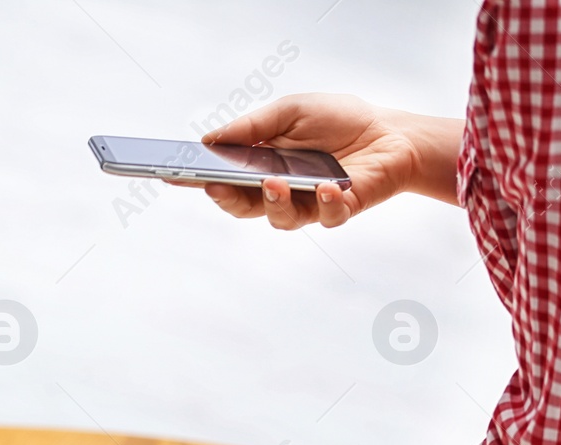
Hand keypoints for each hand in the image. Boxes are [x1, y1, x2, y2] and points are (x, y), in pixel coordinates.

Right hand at [189, 93, 461, 230]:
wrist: (391, 133)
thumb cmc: (338, 121)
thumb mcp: (290, 111)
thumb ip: (252, 126)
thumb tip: (209, 140)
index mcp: (260, 167)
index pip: (221, 177)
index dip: (193, 178)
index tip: (169, 172)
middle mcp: (278, 192)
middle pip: (241, 206)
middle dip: (225, 197)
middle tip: (213, 184)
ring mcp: (306, 205)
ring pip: (279, 218)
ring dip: (273, 202)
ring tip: (273, 182)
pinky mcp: (338, 212)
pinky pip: (326, 216)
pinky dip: (326, 203)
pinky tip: (328, 186)